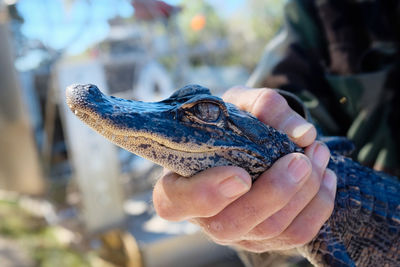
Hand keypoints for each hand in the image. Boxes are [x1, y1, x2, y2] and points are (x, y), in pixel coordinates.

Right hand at [153, 86, 336, 251]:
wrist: (243, 145)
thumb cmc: (230, 126)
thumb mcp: (237, 104)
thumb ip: (261, 105)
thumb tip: (301, 133)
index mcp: (180, 186)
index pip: (176, 202)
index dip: (205, 194)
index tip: (239, 175)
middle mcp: (205, 218)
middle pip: (232, 224)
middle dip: (273, 193)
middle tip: (300, 159)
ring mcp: (237, 233)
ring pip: (271, 229)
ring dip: (303, 192)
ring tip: (318, 153)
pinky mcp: (266, 239)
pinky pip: (297, 234)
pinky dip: (318, 205)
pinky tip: (325, 175)